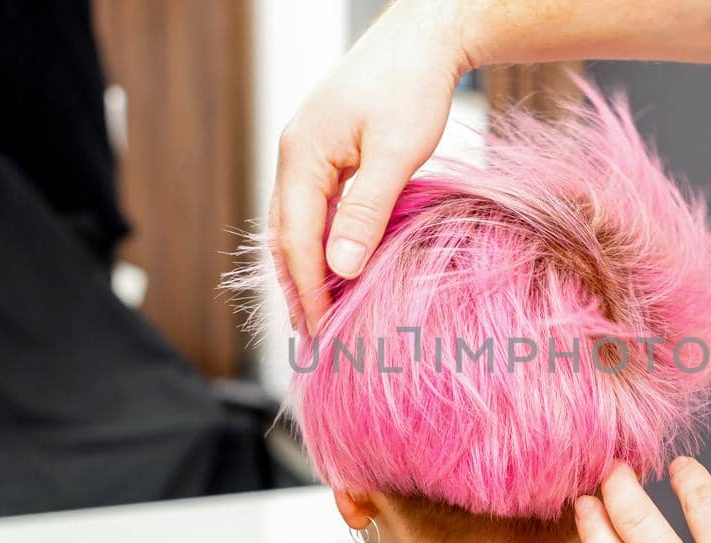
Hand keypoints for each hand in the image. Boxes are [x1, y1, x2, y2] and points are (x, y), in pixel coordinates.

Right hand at [268, 0, 471, 333]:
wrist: (425, 36)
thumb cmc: (414, 85)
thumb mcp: (397, 153)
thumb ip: (367, 211)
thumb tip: (339, 268)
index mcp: (302, 156)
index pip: (296, 241)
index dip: (308, 291)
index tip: (323, 332)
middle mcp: (294, 155)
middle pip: (286, 237)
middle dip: (299, 289)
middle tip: (316, 338)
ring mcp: (307, 152)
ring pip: (298, 224)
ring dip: (309, 269)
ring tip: (323, 314)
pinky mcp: (326, 150)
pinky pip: (315, 207)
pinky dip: (323, 242)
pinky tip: (339, 267)